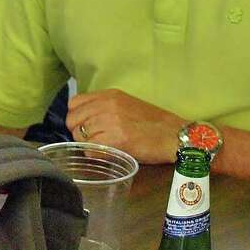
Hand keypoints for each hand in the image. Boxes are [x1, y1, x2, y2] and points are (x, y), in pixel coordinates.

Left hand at [66, 89, 183, 164]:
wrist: (175, 135)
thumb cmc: (154, 124)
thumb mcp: (126, 105)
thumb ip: (104, 109)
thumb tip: (85, 122)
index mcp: (109, 95)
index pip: (74, 103)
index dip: (76, 117)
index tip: (84, 127)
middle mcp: (106, 104)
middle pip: (73, 119)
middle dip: (77, 132)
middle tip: (91, 141)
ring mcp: (111, 120)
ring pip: (79, 135)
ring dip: (86, 144)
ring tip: (101, 148)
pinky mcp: (117, 138)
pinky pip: (90, 149)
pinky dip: (94, 154)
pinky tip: (106, 155)